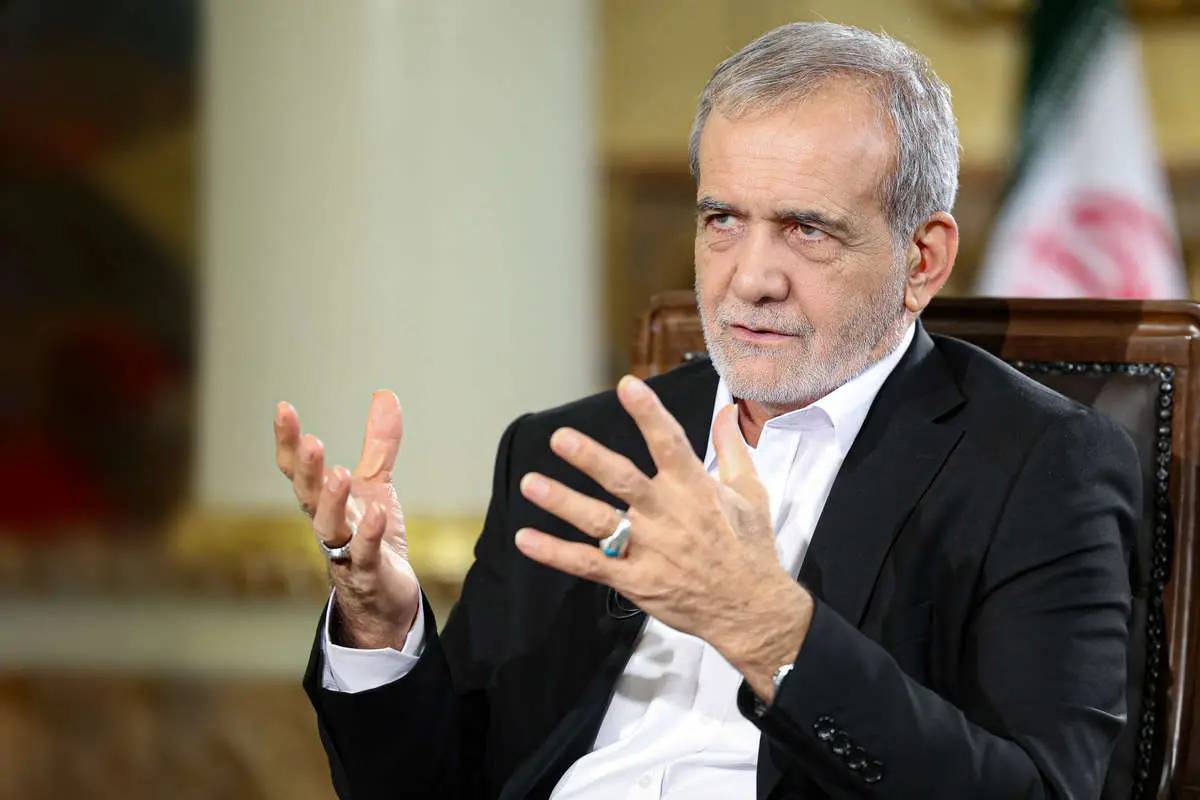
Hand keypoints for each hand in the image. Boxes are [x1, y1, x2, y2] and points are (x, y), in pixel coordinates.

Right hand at [274, 391, 419, 649]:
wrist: (385, 599)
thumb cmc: (372, 539)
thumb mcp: (376, 485)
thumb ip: (379, 444)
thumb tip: (386, 395)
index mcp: (323, 502)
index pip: (297, 470)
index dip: (287, 441)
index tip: (283, 408)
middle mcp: (327, 525)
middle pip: (307, 496)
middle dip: (307, 470)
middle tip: (312, 442)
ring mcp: (345, 551)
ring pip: (329, 527)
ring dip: (332, 501)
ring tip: (340, 474)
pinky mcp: (368, 574)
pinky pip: (365, 554)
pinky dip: (369, 535)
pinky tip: (378, 513)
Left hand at [514, 375, 811, 698]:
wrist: (751, 611)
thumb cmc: (750, 548)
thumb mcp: (750, 493)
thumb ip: (732, 448)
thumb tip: (727, 411)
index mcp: (695, 489)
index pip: (670, 444)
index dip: (649, 414)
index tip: (626, 386)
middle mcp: (668, 515)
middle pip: (624, 481)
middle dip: (591, 459)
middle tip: (560, 438)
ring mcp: (649, 549)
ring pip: (599, 521)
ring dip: (563, 502)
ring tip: (530, 484)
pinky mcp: (635, 580)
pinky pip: (589, 564)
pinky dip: (556, 553)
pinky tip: (526, 539)